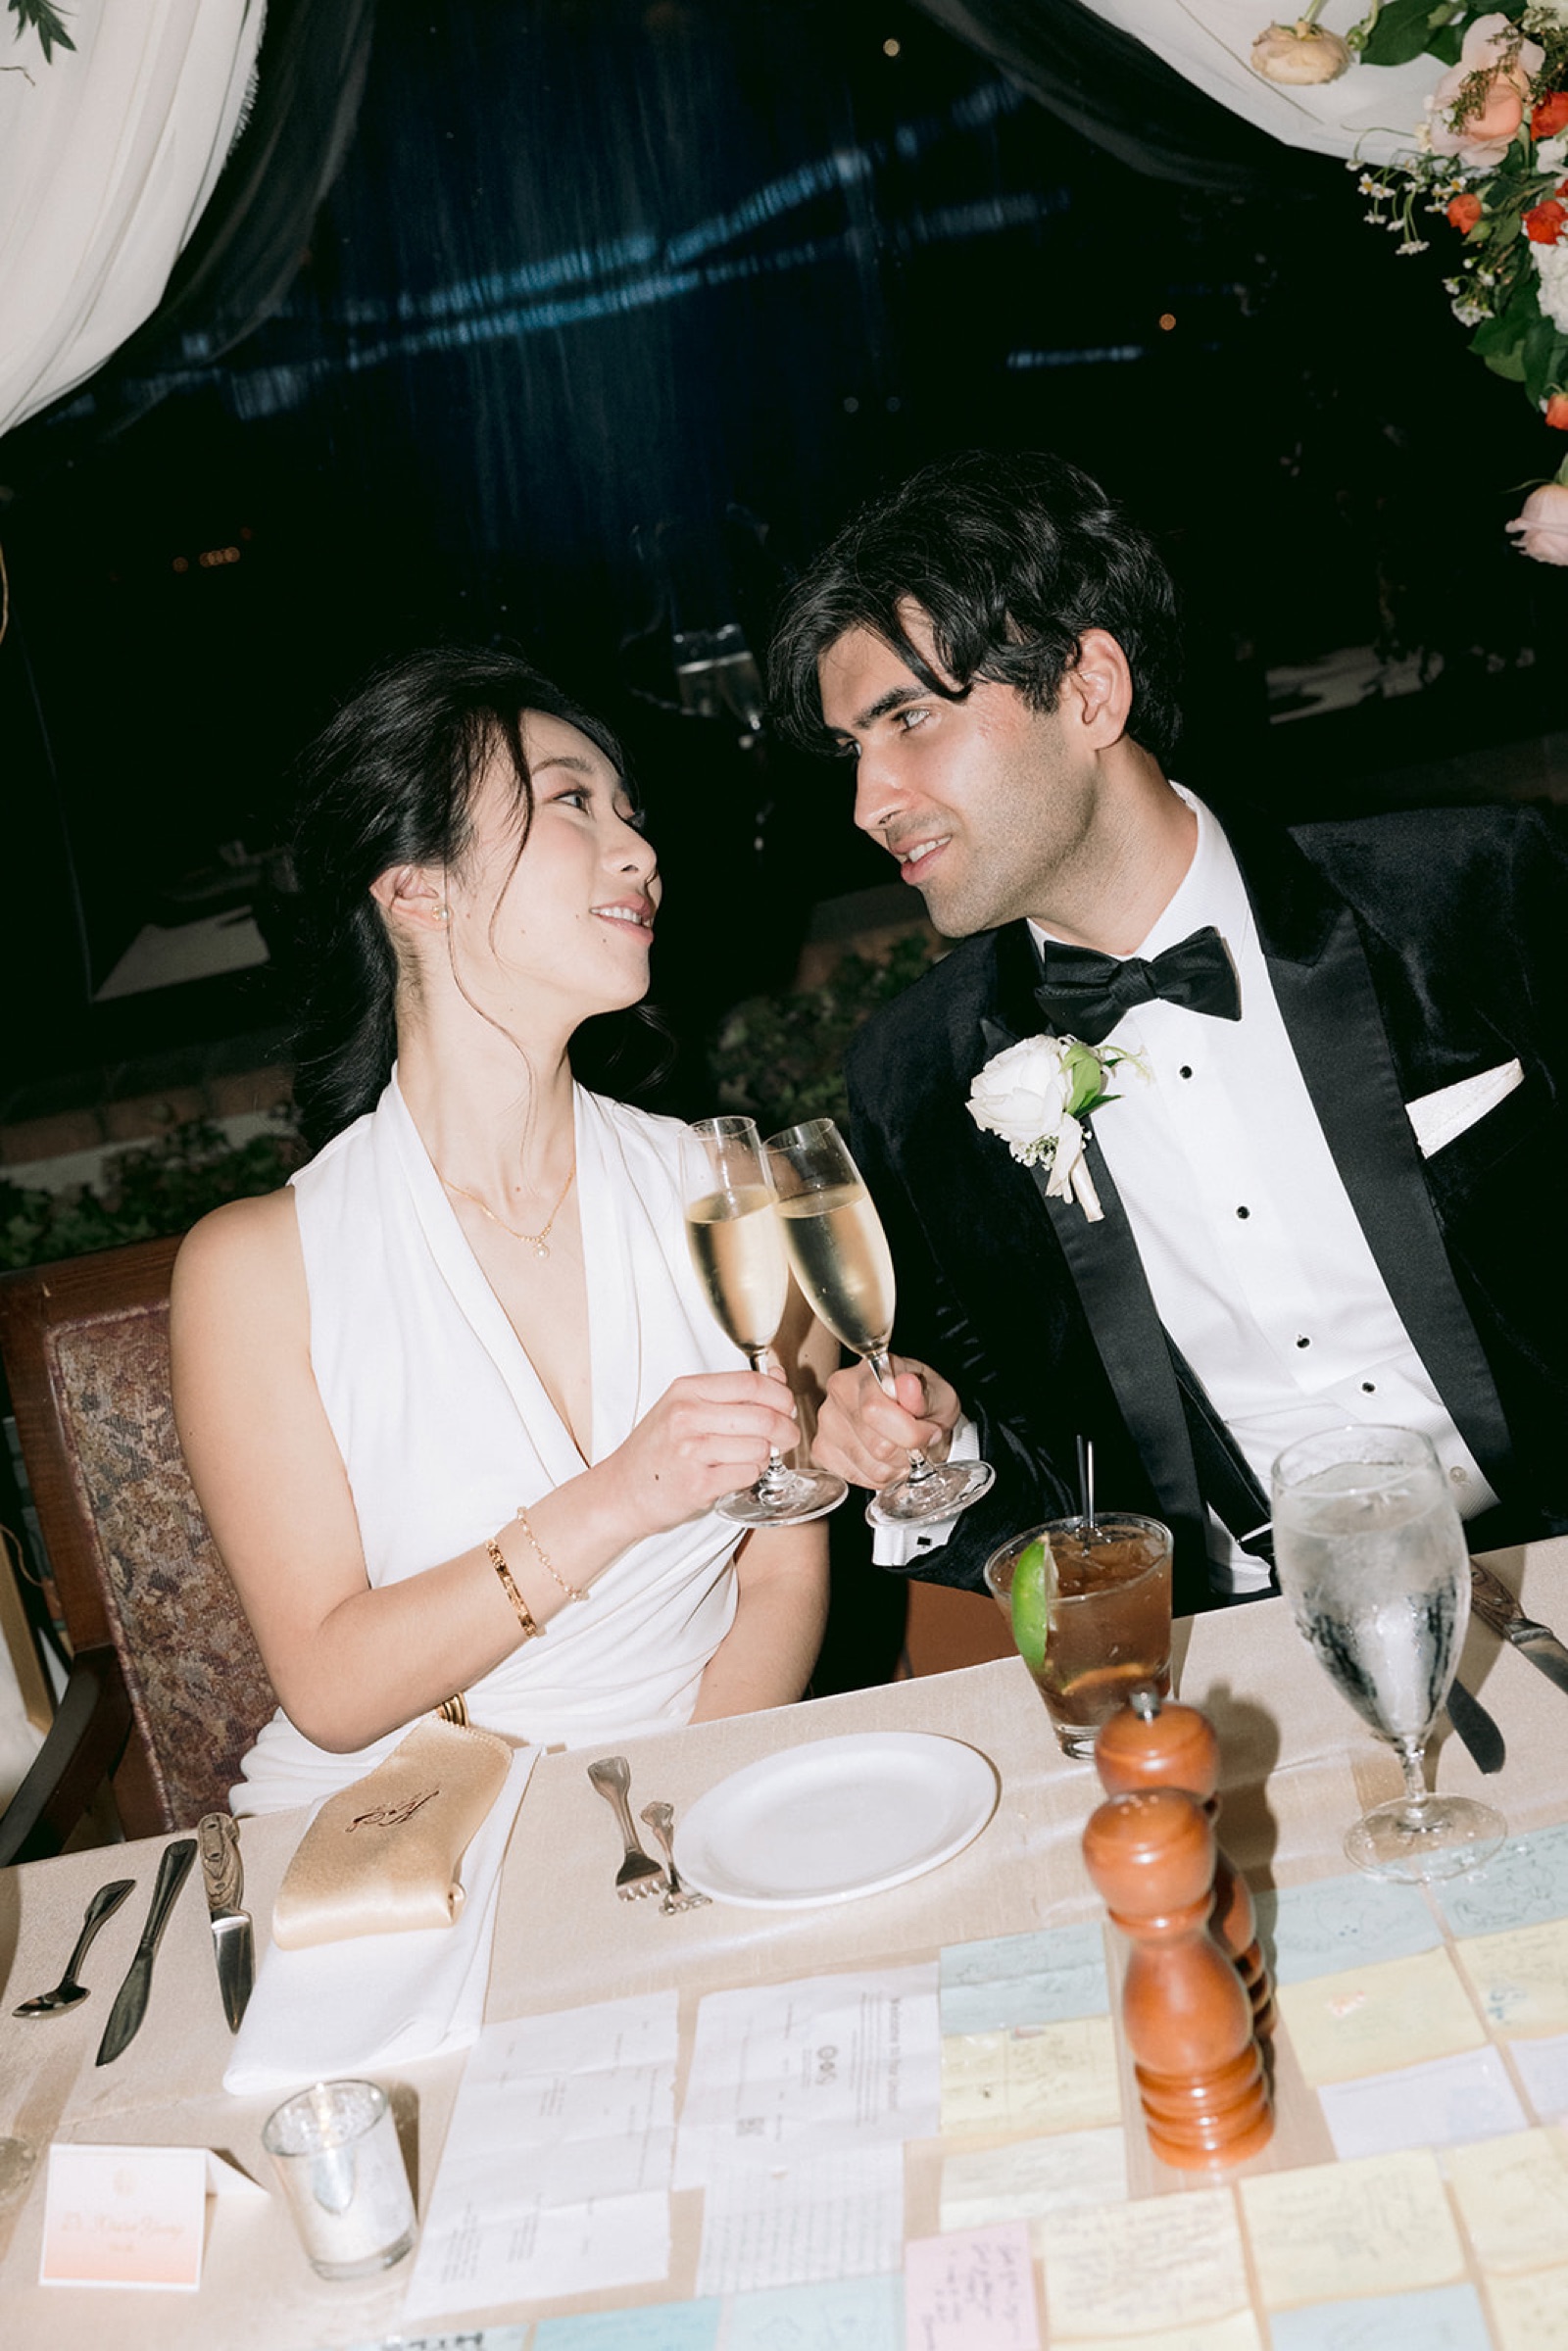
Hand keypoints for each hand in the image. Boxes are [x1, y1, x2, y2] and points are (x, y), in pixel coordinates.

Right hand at [594, 1371, 801, 1538]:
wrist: (621, 1491)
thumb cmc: (656, 1449)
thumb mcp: (685, 1407)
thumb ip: (731, 1392)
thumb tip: (777, 1377)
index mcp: (686, 1390)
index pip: (752, 1383)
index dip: (780, 1395)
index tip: (787, 1407)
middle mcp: (687, 1416)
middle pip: (764, 1417)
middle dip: (786, 1430)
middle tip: (786, 1438)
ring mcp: (692, 1450)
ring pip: (760, 1448)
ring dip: (764, 1457)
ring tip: (748, 1459)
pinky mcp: (699, 1484)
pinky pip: (748, 1474)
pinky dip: (750, 1476)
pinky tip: (733, 1474)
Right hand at [813, 1356, 961, 1490]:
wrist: (913, 1417)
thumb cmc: (925, 1403)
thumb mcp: (940, 1396)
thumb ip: (925, 1395)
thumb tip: (908, 1385)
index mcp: (868, 1371)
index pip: (875, 1412)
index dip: (911, 1433)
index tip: (929, 1432)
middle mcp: (840, 1391)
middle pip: (878, 1446)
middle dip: (906, 1453)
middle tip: (917, 1443)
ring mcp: (827, 1421)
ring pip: (871, 1467)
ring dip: (895, 1467)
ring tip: (900, 1450)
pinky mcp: (822, 1448)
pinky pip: (856, 1477)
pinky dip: (877, 1476)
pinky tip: (883, 1459)